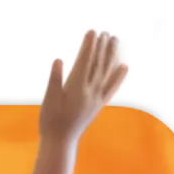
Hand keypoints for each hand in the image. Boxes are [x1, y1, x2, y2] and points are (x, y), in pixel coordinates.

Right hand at [39, 26, 130, 143]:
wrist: (61, 141)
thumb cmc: (51, 121)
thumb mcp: (49, 100)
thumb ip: (55, 79)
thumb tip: (58, 61)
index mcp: (77, 88)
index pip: (86, 61)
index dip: (90, 45)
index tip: (93, 31)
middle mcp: (91, 90)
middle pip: (99, 64)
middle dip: (103, 47)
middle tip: (106, 32)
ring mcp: (97, 97)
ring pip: (107, 72)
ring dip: (113, 56)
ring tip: (116, 42)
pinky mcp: (99, 103)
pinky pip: (111, 86)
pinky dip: (118, 75)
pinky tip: (124, 66)